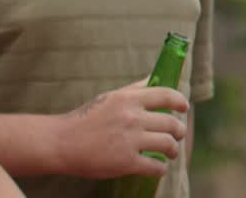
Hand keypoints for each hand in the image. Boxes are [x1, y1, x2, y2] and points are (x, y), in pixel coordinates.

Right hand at [56, 79, 188, 178]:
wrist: (60, 143)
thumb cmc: (85, 119)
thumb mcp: (110, 97)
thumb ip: (134, 89)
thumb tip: (154, 78)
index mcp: (129, 99)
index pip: (166, 95)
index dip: (180, 101)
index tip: (184, 107)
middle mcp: (132, 118)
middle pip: (171, 122)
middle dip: (179, 130)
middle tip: (178, 135)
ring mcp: (130, 140)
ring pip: (167, 144)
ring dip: (174, 149)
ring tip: (171, 152)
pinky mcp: (125, 162)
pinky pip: (155, 166)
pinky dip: (161, 168)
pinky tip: (159, 168)